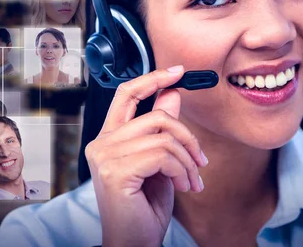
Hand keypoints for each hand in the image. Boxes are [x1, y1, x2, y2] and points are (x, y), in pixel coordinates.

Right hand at [85, 66, 208, 246]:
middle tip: (201, 160)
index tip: (178, 72)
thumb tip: (172, 95)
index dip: (152, 79)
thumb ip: (161, 129)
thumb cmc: (143, 208)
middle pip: (154, 115)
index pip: (126, 94)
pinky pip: (163, 155)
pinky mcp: (115, 171)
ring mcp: (105, 156)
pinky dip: (181, 170)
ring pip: (163, 136)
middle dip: (187, 135)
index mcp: (109, 138)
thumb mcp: (159, 162)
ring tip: (192, 180)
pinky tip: (183, 187)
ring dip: (188, 160)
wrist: (134, 243)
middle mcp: (101, 143)